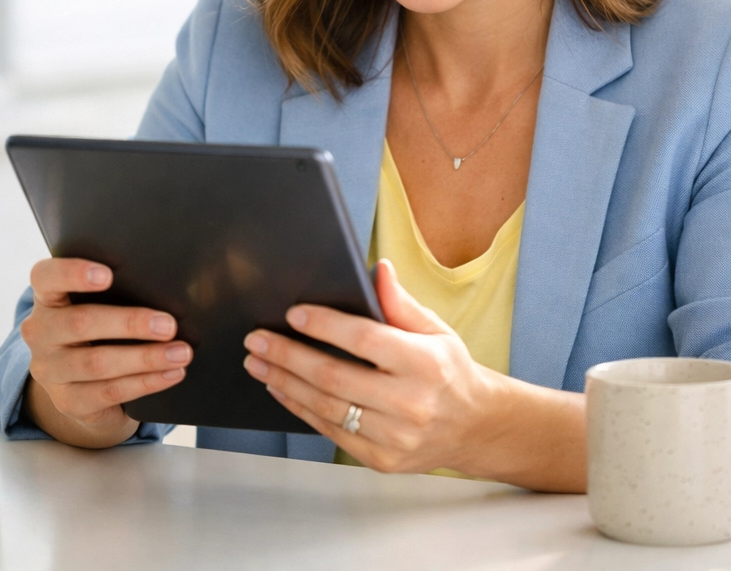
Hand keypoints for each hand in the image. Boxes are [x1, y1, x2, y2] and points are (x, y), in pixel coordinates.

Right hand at [21, 258, 192, 445]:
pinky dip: (146, 382)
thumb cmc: (100, 328)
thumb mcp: (99, 304)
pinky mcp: (67, 401)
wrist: (83, 383)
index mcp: (47, 297)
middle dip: (130, 323)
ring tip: (181, 353)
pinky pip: (110, 391)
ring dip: (146, 358)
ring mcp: (50, 370)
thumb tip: (168, 288)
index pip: (46, 277)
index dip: (73, 273)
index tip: (108, 275)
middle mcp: (40, 332)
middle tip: (169, 325)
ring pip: (98, 362)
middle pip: (80, 322)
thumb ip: (121, 291)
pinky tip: (171, 373)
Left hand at [242, 259, 496, 475]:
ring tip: (258, 361)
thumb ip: (401, 303)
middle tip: (256, 338)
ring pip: (327, 407)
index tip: (293, 314)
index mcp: (424, 363)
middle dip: (288, 355)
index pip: (365, 341)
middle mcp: (410, 403)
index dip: (325, 326)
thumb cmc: (449, 371)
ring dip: (285, 382)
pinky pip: (331, 431)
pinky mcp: (382, 459)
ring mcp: (395, 437)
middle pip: (335, 377)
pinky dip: (300, 408)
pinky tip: (280, 387)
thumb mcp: (436, 329)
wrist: (474, 427)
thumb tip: (377, 270)